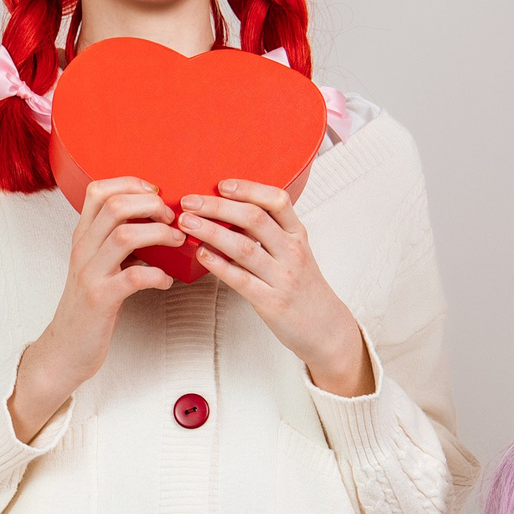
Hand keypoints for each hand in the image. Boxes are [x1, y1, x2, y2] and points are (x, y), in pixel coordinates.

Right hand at [8, 176, 181, 439]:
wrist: (66, 349)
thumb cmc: (89, 306)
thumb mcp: (96, 266)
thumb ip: (116, 243)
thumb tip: (155, 223)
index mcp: (82, 237)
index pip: (98, 190)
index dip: (131, 183)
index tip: (156, 192)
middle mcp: (83, 249)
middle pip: (116, 205)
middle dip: (152, 205)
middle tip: (173, 218)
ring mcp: (90, 274)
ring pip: (125, 235)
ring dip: (160, 234)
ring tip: (177, 242)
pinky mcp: (101, 299)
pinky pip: (134, 276)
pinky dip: (158, 275)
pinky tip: (166, 282)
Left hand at [178, 180, 372, 395]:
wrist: (326, 328)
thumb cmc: (304, 288)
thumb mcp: (294, 253)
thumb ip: (267, 234)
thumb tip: (227, 214)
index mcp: (298, 234)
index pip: (277, 200)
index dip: (248, 188)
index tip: (221, 184)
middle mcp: (292, 251)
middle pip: (254, 218)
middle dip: (218, 206)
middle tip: (190, 201)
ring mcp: (283, 277)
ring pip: (244, 247)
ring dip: (211, 231)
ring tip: (187, 223)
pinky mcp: (272, 301)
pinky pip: (241, 280)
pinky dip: (219, 265)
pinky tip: (201, 254)